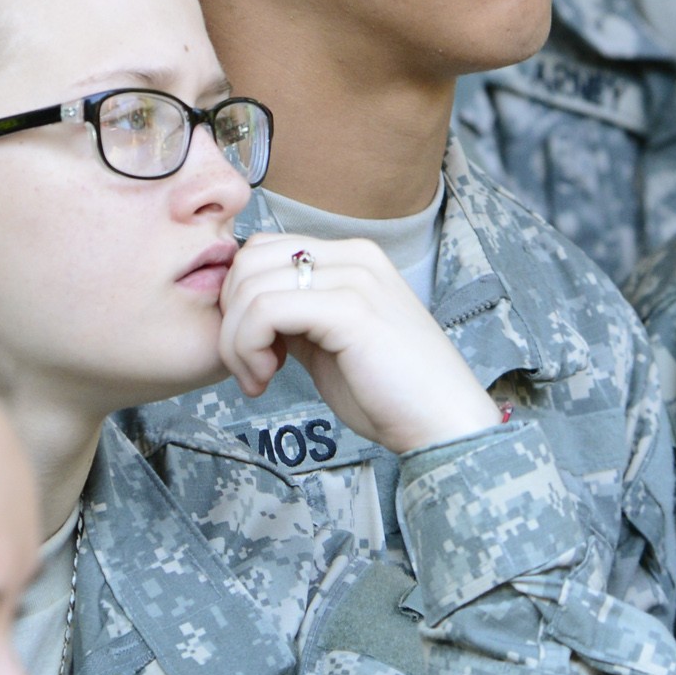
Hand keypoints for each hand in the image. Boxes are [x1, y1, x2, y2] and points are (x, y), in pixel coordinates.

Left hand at [214, 235, 502, 454]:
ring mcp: (354, 278)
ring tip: (259, 378)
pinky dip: (248, 347)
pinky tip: (268, 378)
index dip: (239, 299)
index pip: (264, 249)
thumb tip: (245, 310)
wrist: (444, 425)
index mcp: (352, 257)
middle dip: (231, 317)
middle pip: (250, 259)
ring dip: (237, 340)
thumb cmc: (391, 394)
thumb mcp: (332, 342)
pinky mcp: (350, 308)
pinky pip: (266, 310)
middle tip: (248, 367)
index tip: (250, 349)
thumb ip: (296, 316)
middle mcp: (354, 255)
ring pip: (251, 285)